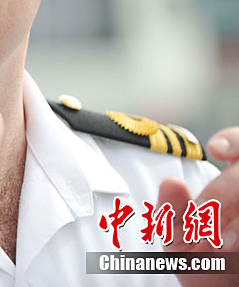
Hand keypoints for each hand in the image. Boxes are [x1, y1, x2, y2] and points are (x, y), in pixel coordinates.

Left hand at [159, 127, 238, 286]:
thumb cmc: (202, 261)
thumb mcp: (177, 238)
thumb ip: (172, 211)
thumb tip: (171, 183)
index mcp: (232, 184)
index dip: (233, 140)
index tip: (215, 149)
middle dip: (226, 188)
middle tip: (205, 211)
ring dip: (236, 217)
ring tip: (219, 241)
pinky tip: (232, 248)